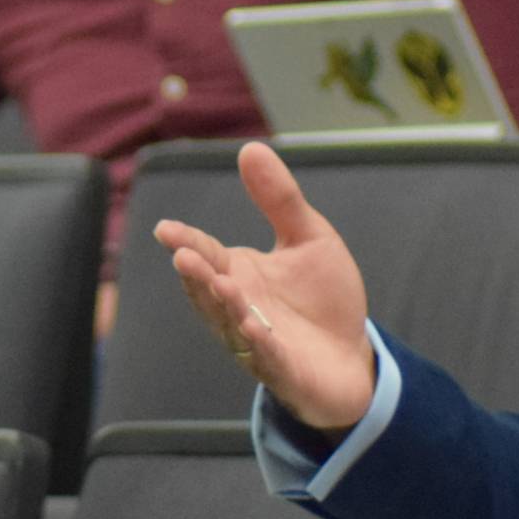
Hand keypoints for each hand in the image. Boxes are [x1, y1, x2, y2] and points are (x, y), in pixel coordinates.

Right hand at [154, 141, 375, 430]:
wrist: (353, 357)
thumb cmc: (323, 298)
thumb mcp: (308, 239)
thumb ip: (280, 200)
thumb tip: (250, 148)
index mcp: (239, 274)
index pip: (207, 254)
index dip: (187, 242)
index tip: (166, 230)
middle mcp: (238, 308)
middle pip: (210, 290)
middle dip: (197, 274)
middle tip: (184, 254)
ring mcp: (257, 343)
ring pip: (231, 324)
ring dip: (225, 306)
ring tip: (221, 283)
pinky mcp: (284, 371)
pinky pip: (267, 358)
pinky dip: (260, 345)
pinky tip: (255, 327)